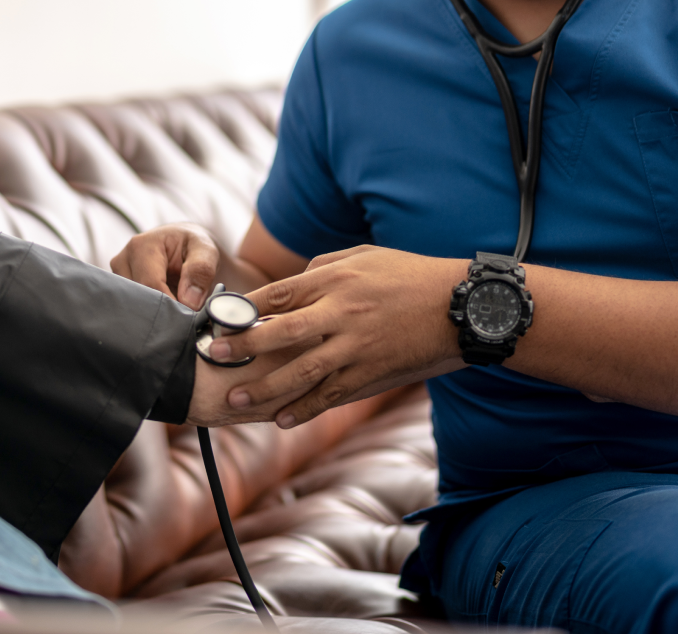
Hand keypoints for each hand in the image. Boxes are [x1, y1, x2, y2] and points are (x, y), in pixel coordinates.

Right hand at [110, 222, 219, 309]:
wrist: (183, 245)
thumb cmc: (193, 246)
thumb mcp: (205, 251)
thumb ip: (200, 271)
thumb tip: (189, 302)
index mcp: (141, 246)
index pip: (150, 285)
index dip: (169, 304)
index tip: (187, 316)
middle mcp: (123, 260)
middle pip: (138, 298)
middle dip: (162, 312)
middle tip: (182, 319)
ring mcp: (119, 276)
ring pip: (133, 306)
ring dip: (155, 313)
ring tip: (174, 312)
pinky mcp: (121, 289)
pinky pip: (133, 307)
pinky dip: (150, 314)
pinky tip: (164, 312)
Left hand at [208, 245, 466, 427]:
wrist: (463, 308)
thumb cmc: (411, 275)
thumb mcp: (365, 256)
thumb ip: (323, 267)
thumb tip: (292, 282)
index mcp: (336, 280)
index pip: (279, 294)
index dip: (245, 309)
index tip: (219, 319)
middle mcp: (342, 313)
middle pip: (281, 333)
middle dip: (244, 346)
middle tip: (214, 356)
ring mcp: (357, 347)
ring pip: (302, 372)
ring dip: (265, 388)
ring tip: (236, 400)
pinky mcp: (373, 374)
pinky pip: (332, 395)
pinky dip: (306, 409)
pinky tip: (283, 420)